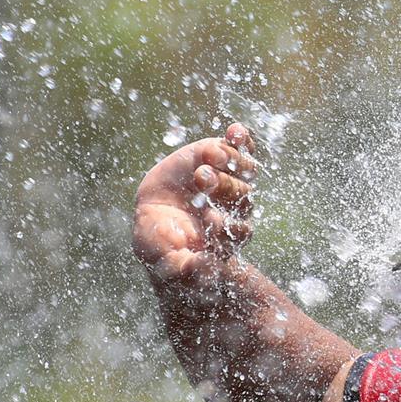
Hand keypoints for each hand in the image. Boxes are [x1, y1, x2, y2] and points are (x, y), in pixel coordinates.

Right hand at [132, 123, 257, 292]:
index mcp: (228, 237)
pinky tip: (235, 131)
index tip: (208, 220)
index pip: (240, 232)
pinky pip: (240, 146)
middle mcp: (235, 209)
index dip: (228, 225)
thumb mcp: (168, 264)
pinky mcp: (222, 157)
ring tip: (210, 155)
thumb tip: (210, 268)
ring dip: (230, 161)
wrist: (156, 218)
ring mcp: (231, 180)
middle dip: (224, 187)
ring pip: (244, 170)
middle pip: (243, 196)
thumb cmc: (163, 247)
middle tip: (202, 179)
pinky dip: (239, 138)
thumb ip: (187, 270)